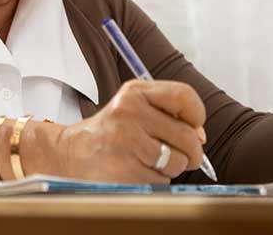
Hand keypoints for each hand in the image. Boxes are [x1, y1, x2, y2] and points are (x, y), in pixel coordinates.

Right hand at [53, 79, 206, 182]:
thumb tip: (200, 136)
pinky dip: (155, 179)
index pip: (184, 96)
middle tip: (176, 153)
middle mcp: (129, 112)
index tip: (191, 125)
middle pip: (187, 136)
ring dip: (170, 167)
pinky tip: (136, 169)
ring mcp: (126, 141)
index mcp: (134, 92)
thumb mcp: (135, 107)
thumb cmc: (112, 132)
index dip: (196, 115)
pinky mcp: (125, 168)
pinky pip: (162, 179)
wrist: (73, 153)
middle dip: (190, 152)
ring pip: (177, 161)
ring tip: (147, 159)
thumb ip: (169, 114)